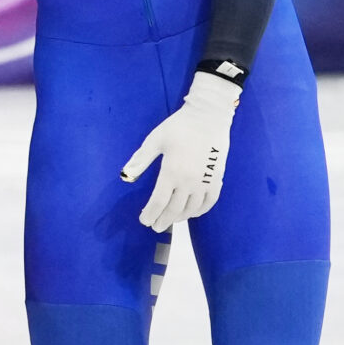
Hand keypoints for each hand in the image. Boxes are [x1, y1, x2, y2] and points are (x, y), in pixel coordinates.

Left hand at [120, 70, 239, 230]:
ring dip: (180, 218)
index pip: (158, 202)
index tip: (144, 221)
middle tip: (155, 227)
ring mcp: (205, 182)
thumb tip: (125, 176)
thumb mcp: (154, 141)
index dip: (150, 214)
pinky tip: (192, 213)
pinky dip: (200, 211)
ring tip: (170, 220)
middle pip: (174, 209)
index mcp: (171, 172)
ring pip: (192, 209)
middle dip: (163, 220)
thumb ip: (140, 160)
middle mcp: (188, 182)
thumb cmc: (178, 127)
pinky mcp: (218, 179)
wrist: (209, 117)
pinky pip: (210, 202)